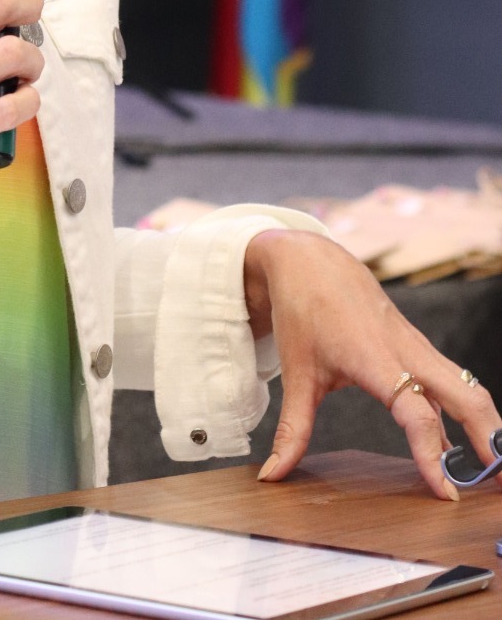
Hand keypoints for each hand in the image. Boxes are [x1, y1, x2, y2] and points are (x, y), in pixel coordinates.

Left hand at [246, 229, 501, 500]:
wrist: (309, 259)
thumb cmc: (302, 311)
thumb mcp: (295, 372)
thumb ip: (292, 428)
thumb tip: (273, 475)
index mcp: (374, 357)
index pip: (415, 412)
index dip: (432, 454)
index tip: (445, 493)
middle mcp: (405, 350)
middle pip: (466, 396)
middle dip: (490, 440)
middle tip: (498, 487)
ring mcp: (416, 346)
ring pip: (466, 386)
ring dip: (487, 426)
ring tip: (494, 470)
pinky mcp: (417, 347)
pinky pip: (450, 382)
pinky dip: (464, 413)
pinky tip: (459, 447)